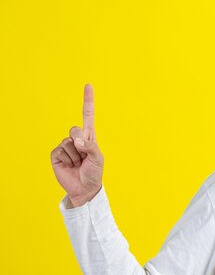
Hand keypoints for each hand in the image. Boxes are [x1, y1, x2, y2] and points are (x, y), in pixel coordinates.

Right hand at [51, 84, 104, 206]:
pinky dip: (67, 159)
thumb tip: (76, 140)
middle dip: (80, 142)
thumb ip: (90, 147)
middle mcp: (76, 138)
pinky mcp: (56, 154)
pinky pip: (61, 151)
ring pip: (68, 142)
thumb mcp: (98, 159)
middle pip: (75, 129)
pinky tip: (70, 165)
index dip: (87, 101)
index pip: (87, 115)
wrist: (84, 188)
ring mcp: (66, 146)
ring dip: (75, 155)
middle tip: (84, 155)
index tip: (88, 85)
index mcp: (89, 136)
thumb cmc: (94, 173)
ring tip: (78, 163)